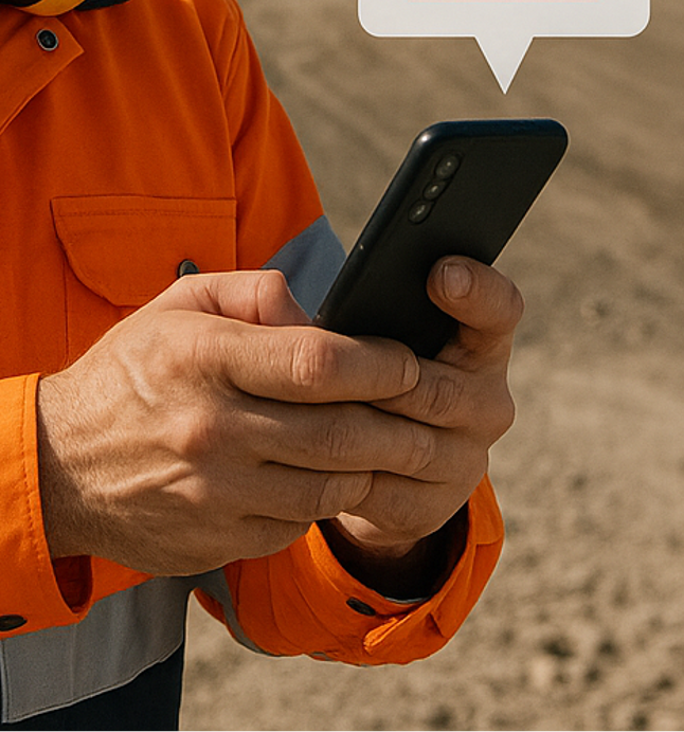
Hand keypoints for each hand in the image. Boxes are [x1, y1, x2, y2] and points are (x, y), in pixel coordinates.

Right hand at [36, 268, 431, 576]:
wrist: (59, 465)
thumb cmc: (127, 374)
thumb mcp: (174, 308)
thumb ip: (252, 293)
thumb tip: (319, 313)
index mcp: (203, 358)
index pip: (318, 361)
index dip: (379, 362)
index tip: (406, 359)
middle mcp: (213, 428)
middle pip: (342, 431)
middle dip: (401, 422)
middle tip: (429, 410)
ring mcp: (217, 492)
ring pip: (332, 486)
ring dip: (370, 466)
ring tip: (385, 443)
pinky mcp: (220, 539)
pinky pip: (298, 524)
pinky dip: (322, 500)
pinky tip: (324, 476)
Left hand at [326, 256, 521, 569]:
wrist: (366, 455)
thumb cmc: (356, 365)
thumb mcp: (356, 325)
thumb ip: (338, 300)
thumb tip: (279, 299)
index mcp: (476, 341)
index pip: (498, 309)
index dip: (476, 291)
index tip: (440, 272)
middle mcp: (486, 401)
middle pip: (441, 390)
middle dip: (383, 380)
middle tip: (328, 364)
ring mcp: (464, 459)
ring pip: (412, 445)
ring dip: (356, 428)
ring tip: (301, 409)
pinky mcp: (433, 507)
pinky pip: (385, 491)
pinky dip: (343, 474)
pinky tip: (302, 457)